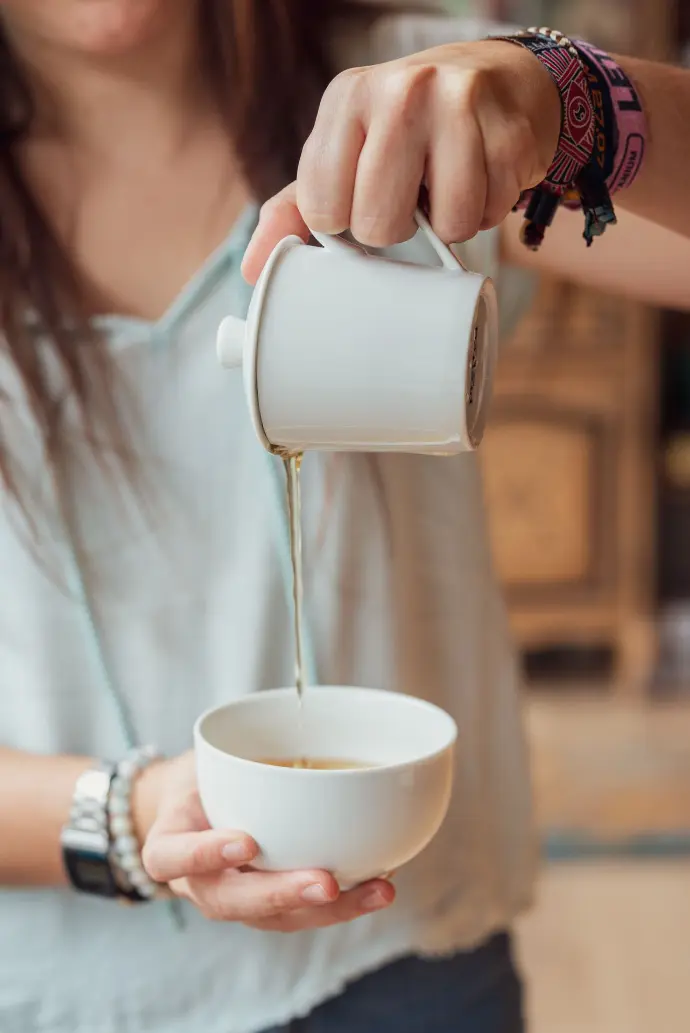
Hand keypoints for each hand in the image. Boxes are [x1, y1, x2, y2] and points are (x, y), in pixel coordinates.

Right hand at [139, 752, 394, 930]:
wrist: (192, 809)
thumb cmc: (202, 778)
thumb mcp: (202, 757)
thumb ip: (231, 748)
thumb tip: (301, 703)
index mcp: (170, 846)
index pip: (171, 857)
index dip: (205, 855)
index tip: (246, 841)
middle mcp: (199, 882)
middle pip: (230, 902)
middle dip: (281, 895)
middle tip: (324, 882)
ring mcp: (236, 899)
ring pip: (275, 919)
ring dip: (330, 910)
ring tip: (377, 891)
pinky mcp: (270, 906)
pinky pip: (304, 913)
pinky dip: (346, 902)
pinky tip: (381, 884)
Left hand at [242, 39, 560, 282]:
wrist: (496, 79)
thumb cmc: (407, 132)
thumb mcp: (344, 157)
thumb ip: (296, 211)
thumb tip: (254, 270)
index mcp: (347, 97)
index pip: (323, 210)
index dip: (343, 226)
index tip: (360, 201)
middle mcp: (400, 90)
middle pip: (378, 224)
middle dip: (394, 229)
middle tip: (408, 197)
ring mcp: (460, 105)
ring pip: (446, 224)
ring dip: (448, 224)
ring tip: (445, 186)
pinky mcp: (509, 130)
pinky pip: (490, 215)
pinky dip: (486, 211)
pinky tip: (479, 177)